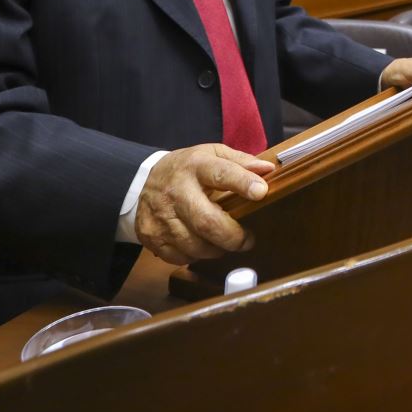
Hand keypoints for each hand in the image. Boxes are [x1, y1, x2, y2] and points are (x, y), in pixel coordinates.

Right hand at [134, 144, 275, 266]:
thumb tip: (268, 170)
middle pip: (206, 221)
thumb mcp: (212, 154)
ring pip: (195, 245)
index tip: (261, 192)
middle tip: (247, 240)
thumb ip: (241, 162)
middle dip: (233, 236)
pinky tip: (200, 244)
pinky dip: (196, 256)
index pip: (220, 173)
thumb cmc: (187, 169)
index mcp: (195, 165)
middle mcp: (176, 190)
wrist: (142, 181)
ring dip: (216, 249)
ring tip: (223, 241)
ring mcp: (160, 215)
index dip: (242, 183)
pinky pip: (180, 257)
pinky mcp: (151, 236)